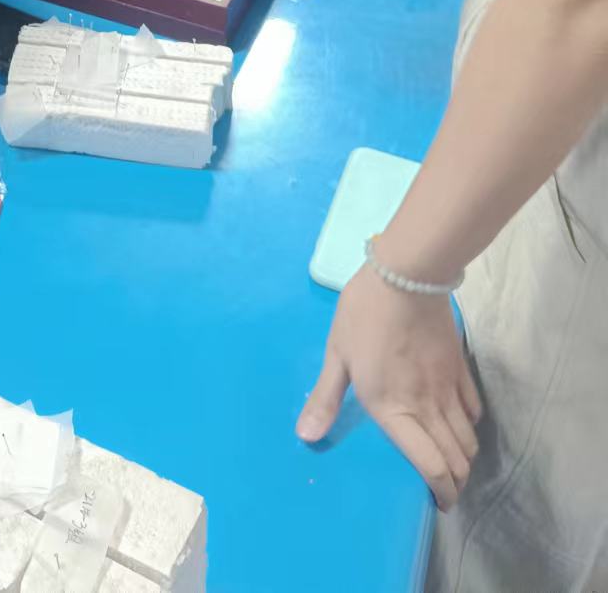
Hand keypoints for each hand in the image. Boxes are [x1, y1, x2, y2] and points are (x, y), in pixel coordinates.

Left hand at [297, 263, 481, 510]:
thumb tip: (306, 437)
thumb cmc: (363, 315)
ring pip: (468, 438)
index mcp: (394, 410)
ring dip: (464, 458)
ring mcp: (449, 388)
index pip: (431, 466)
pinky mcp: (461, 368)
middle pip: (456, 459)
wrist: (405, 276)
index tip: (438, 503)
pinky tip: (460, 423)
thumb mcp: (337, 355)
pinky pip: (474, 408)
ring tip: (453, 463)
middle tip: (444, 488)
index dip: (441, 491)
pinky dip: (471, 425)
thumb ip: (326, 398)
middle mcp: (428, 407)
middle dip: (455, 482)